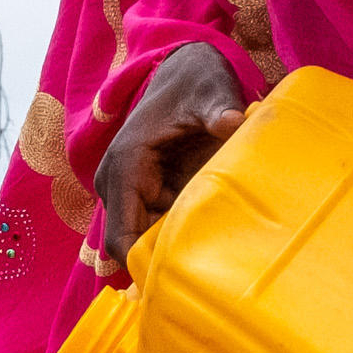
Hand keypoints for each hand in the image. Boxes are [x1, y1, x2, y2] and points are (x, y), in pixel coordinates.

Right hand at [97, 42, 249, 266]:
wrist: (186, 68)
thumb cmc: (195, 81)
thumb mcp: (210, 93)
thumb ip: (219, 111)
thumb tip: (234, 122)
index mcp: (126, 166)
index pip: (121, 238)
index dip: (143, 265)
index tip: (178, 284)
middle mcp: (119, 183)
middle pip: (133, 245)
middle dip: (165, 259)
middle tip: (211, 270)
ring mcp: (130, 189)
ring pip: (146, 239)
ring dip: (174, 246)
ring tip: (216, 252)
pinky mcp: (147, 192)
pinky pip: (157, 226)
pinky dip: (179, 232)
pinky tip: (212, 233)